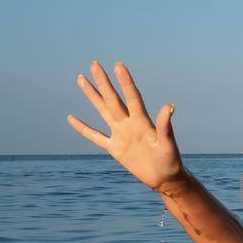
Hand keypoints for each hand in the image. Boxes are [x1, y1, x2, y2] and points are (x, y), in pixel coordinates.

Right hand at [67, 61, 182, 190]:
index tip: (118, 65)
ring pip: (102, 110)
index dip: (125, 82)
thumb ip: (165, 126)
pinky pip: (95, 136)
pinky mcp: (114, 148)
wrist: (164, 178)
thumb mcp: (167, 143)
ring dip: (92, 95)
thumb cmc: (170, 160)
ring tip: (82, 79)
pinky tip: (72, 119)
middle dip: (104, 82)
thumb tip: (169, 106)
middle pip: (113, 99)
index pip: (131, 97)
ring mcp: (120, 134)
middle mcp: (129, 123)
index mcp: (142, 121)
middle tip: (94, 64)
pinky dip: (83, 128)